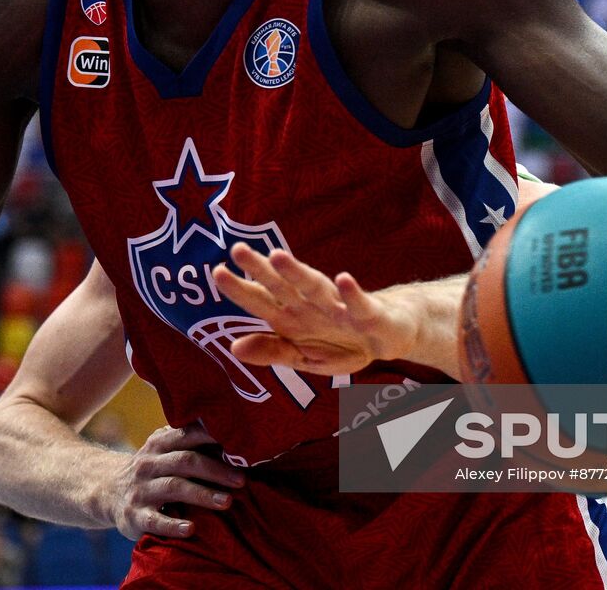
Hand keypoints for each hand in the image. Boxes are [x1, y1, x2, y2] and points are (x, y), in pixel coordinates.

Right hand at [107, 423, 244, 539]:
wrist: (106, 491)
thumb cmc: (153, 469)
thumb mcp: (164, 450)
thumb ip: (191, 442)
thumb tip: (237, 435)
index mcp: (160, 443)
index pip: (188, 434)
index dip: (213, 437)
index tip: (240, 444)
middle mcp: (149, 463)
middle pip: (185, 461)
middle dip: (216, 470)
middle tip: (242, 480)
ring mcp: (141, 490)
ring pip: (174, 488)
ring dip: (202, 494)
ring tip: (227, 502)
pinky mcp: (134, 516)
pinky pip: (154, 521)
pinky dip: (173, 525)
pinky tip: (191, 530)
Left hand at [212, 244, 417, 375]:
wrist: (389, 336)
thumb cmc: (342, 342)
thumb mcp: (303, 357)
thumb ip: (272, 351)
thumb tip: (234, 348)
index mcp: (292, 318)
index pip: (261, 301)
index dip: (240, 289)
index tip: (217, 272)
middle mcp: (311, 306)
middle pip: (282, 285)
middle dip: (261, 269)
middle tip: (238, 249)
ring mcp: (339, 307)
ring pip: (315, 287)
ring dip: (297, 272)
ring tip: (277, 255)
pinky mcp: (368, 313)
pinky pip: (358, 303)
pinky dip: (351, 293)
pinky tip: (343, 279)